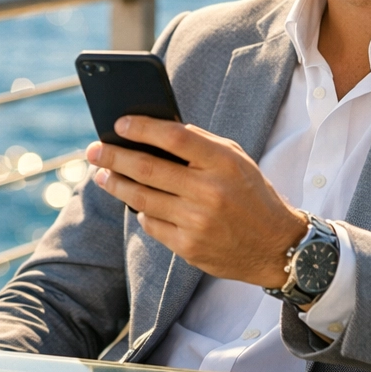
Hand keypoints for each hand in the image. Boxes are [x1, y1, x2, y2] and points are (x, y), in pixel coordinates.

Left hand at [86, 115, 308, 287]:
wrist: (277, 246)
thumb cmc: (251, 194)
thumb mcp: (236, 160)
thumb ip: (200, 144)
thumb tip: (153, 131)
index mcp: (224, 162)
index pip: (174, 137)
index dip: (142, 128)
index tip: (118, 124)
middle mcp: (210, 191)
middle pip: (148, 169)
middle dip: (114, 157)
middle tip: (93, 150)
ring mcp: (197, 222)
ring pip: (141, 198)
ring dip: (116, 184)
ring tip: (102, 175)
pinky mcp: (189, 248)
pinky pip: (151, 224)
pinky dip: (140, 211)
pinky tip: (135, 202)